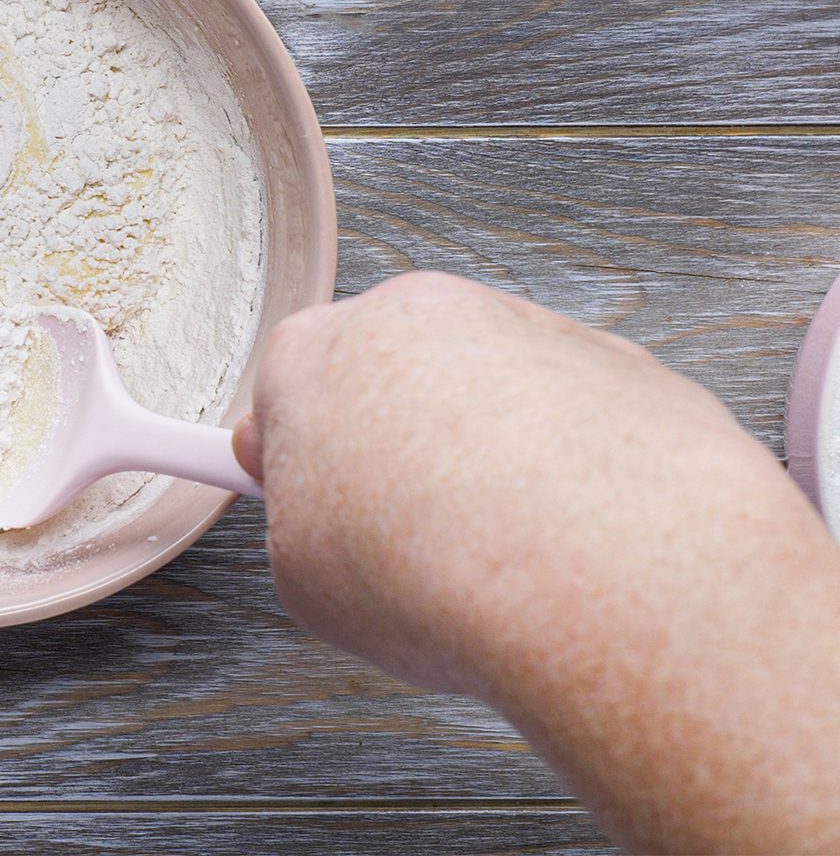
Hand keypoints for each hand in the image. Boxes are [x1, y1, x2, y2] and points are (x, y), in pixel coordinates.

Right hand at [236, 271, 839, 850]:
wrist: (598, 573)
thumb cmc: (441, 572)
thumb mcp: (306, 580)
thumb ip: (307, 525)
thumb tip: (341, 525)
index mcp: (312, 354)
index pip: (283, 398)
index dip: (296, 465)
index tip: (316, 506)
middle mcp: (412, 317)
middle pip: (385, 382)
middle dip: (394, 453)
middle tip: (407, 545)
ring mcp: (518, 326)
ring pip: (485, 394)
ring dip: (484, 458)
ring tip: (500, 556)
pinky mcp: (614, 359)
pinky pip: (570, 412)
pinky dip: (569, 465)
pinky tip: (570, 538)